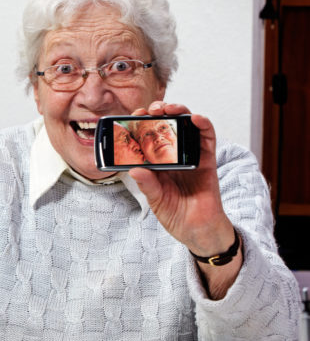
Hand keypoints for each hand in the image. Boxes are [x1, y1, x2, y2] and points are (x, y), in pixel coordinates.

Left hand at [128, 102, 241, 299]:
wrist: (199, 232)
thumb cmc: (176, 215)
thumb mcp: (156, 200)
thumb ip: (147, 185)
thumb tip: (134, 170)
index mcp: (157, 163)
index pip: (148, 136)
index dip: (141, 124)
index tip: (132, 117)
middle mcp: (174, 155)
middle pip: (167, 125)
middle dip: (158, 113)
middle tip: (149, 110)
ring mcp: (191, 156)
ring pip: (186, 125)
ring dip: (179, 112)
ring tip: (168, 109)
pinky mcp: (208, 160)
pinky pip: (207, 138)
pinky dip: (203, 125)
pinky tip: (194, 119)